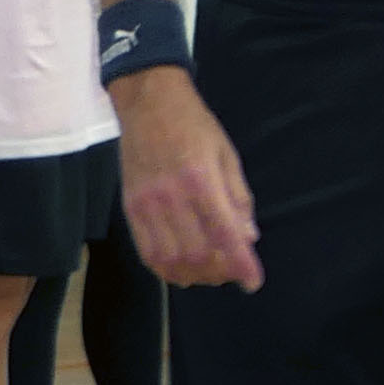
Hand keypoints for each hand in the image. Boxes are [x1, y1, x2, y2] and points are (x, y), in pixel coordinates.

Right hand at [110, 67, 261, 286]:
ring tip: (209, 272)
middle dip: (220, 272)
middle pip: (197, 254)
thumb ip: (238, 198)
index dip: (241, 264)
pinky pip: (146, 251)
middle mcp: (172, 195)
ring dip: (194, 275)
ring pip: (171, 259)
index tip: (253, 282)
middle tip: (232, 272)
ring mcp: (147, 203)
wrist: (148, 102)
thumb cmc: (194, 125)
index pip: (225, 234)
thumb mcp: (227, 154)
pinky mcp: (130, 207)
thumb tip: (250, 236)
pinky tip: (181, 269)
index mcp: (202, 179)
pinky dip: (166, 268)